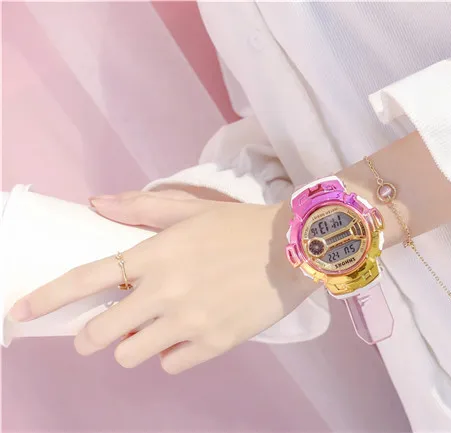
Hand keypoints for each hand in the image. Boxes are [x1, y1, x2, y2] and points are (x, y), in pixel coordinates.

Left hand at [10, 190, 314, 373]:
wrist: (295, 248)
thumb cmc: (241, 225)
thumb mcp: (192, 208)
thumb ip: (141, 207)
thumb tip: (96, 205)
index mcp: (157, 254)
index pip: (88, 279)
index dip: (47, 297)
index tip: (19, 311)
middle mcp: (166, 291)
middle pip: (101, 333)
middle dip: (92, 336)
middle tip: (104, 330)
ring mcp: (191, 322)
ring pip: (131, 356)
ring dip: (133, 346)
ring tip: (153, 331)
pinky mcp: (216, 343)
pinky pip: (171, 365)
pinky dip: (171, 355)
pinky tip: (187, 336)